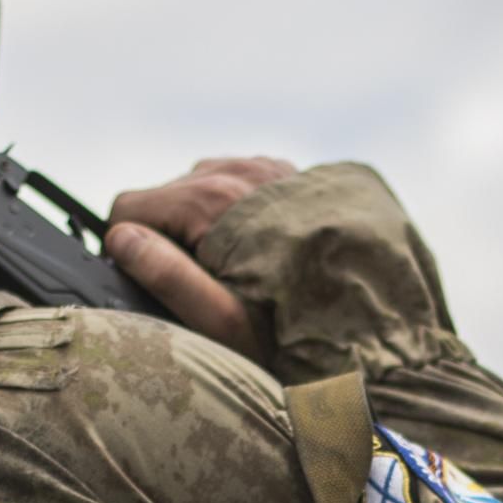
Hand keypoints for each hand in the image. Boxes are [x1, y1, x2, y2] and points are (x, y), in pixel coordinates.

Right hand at [104, 155, 295, 352]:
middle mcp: (239, 171)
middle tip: (210, 284)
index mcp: (212, 200)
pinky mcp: (295, 174)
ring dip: (205, 222)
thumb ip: (168, 277)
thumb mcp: (224, 321)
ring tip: (240, 269)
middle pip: (165, 196)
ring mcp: (270, 168)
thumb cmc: (298, 334)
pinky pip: (243, 184)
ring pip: (203, 186)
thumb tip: (121, 239)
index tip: (160, 281)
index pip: (128, 207)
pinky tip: (264, 249)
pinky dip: (240, 212)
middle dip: (172, 236)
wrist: (380, 322)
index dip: (131, 249)